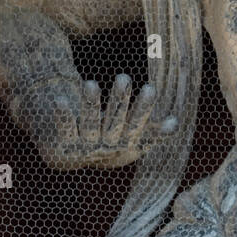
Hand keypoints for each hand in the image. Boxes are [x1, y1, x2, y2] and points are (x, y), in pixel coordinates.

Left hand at [11, 73, 176, 169]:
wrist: (70, 158)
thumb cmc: (107, 143)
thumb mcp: (132, 139)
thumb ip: (152, 131)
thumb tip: (175, 122)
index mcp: (126, 144)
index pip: (138, 125)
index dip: (144, 109)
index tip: (150, 88)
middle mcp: (108, 146)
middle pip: (115, 122)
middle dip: (120, 101)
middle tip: (123, 77)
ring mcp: (86, 147)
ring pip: (91, 124)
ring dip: (91, 105)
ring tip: (90, 83)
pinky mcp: (65, 144)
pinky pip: (66, 128)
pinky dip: (64, 116)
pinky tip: (61, 99)